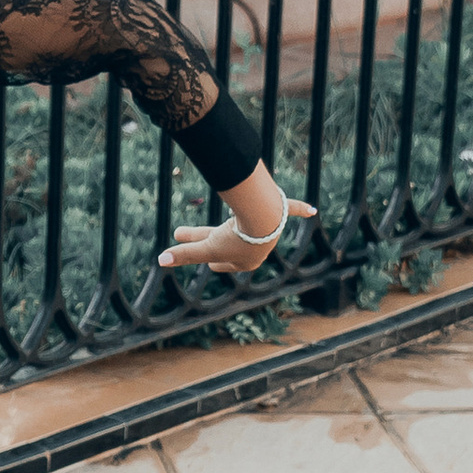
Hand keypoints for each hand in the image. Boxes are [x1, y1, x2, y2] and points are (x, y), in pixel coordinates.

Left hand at [157, 191, 315, 276]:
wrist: (263, 217)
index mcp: (246, 261)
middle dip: (205, 237)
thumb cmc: (236, 237)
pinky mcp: (281, 213)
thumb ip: (185, 254)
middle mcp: (261, 248)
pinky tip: (311, 211)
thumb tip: (160, 260)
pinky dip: (301, 210)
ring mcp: (272, 231)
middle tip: (184, 231)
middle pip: (228, 241)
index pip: (222, 262)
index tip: (206, 262)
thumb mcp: (208, 246)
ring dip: (245, 224)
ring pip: (253, 226)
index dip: (211, 261)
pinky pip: (293, 211)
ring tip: (236, 218)